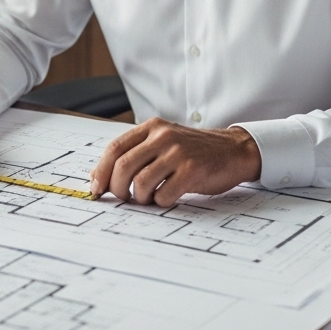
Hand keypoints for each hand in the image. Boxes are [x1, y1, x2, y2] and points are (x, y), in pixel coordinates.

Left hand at [90, 118, 260, 206]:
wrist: (234, 150)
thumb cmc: (194, 152)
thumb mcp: (162, 144)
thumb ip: (134, 154)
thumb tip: (97, 176)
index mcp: (152, 128)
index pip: (115, 148)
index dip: (101, 171)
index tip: (97, 189)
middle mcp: (163, 136)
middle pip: (123, 166)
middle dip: (117, 188)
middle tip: (123, 198)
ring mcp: (178, 152)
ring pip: (140, 182)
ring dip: (140, 198)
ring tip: (149, 197)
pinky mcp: (192, 170)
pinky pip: (163, 194)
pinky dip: (161, 202)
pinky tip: (168, 196)